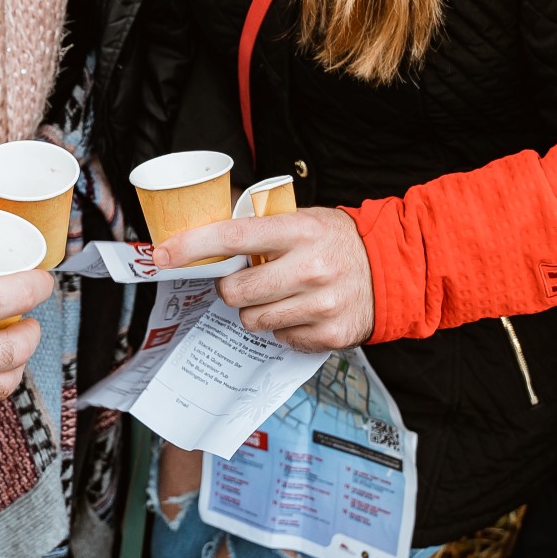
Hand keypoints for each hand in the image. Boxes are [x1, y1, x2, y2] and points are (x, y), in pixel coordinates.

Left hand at [154, 208, 374, 350]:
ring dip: (256, 310)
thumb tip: (202, 232)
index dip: (193, 246)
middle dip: (232, 288)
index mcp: (300, 231)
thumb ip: (260, 226)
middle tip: (246, 281)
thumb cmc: (337, 241)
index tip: (163, 254)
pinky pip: (280, 338)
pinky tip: (301, 311)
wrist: (393, 270)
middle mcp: (312, 268)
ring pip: (252, 320)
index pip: (233, 236)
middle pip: (236, 291)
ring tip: (279, 295)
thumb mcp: (304, 219)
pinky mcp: (330, 335)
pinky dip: (283, 327)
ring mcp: (322, 305)